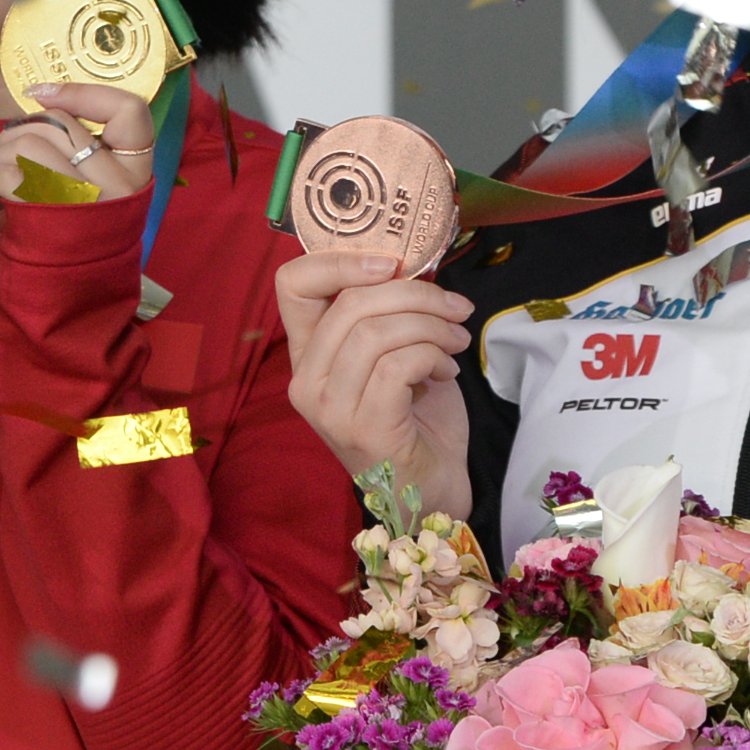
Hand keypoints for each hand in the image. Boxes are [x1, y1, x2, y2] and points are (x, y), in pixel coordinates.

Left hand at [0, 82, 157, 272]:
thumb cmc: (75, 247)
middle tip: (3, 162)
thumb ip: (85, 158)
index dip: (83, 93)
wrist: (69, 308)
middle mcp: (118, 183)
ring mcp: (85, 199)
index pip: (130, 111)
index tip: (39, 93)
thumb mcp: (98, 198)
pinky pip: (6, 173)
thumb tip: (38, 110)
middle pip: (58, 123)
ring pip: (27, 142)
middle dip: (17, 135)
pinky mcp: (48, 215)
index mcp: (136, 174)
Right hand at [271, 248, 473, 523]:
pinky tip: (447, 371)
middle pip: (350, 303)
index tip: (392, 263)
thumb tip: (412, 266)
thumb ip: (388, 315)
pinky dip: (432, 357)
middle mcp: (306, 380)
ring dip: (431, 327)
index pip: (293, 285)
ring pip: (376, 332)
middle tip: (455, 309)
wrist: (433, 488)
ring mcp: (329, 407)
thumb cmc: (417, 420)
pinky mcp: (361, 427)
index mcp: (308, 356)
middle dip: (415, 294)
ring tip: (456, 342)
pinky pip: (397, 365)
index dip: (339, 260)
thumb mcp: (396, 355)